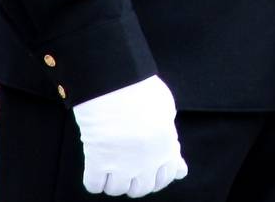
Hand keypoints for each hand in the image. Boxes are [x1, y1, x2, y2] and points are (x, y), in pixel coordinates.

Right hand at [72, 75, 186, 196]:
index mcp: (166, 148)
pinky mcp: (98, 162)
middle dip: (135, 180)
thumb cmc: (142, 91)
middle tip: (127, 165)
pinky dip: (94, 179)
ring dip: (114, 180)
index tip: (148, 168)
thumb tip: (180, 170)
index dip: (156, 174)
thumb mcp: (167, 111)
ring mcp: (122, 165)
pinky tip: (96, 165)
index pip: (165, 178)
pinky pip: (94, 186)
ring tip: (111, 162)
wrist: (117, 84)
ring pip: (117, 189)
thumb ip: (171, 141)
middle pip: (141, 189)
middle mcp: (146, 162)